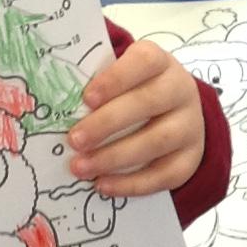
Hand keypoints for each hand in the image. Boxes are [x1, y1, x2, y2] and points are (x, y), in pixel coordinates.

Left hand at [70, 39, 207, 197]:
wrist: (176, 112)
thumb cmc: (133, 91)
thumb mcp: (120, 78)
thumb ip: (96, 87)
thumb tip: (55, 107)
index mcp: (160, 63)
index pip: (145, 62)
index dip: (116, 79)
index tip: (87, 98)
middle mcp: (181, 91)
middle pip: (148, 103)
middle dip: (107, 123)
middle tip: (74, 140)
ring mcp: (190, 126)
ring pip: (157, 141)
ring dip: (114, 156)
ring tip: (81, 167)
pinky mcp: (190, 158)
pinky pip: (165, 174)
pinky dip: (132, 183)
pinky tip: (103, 185)